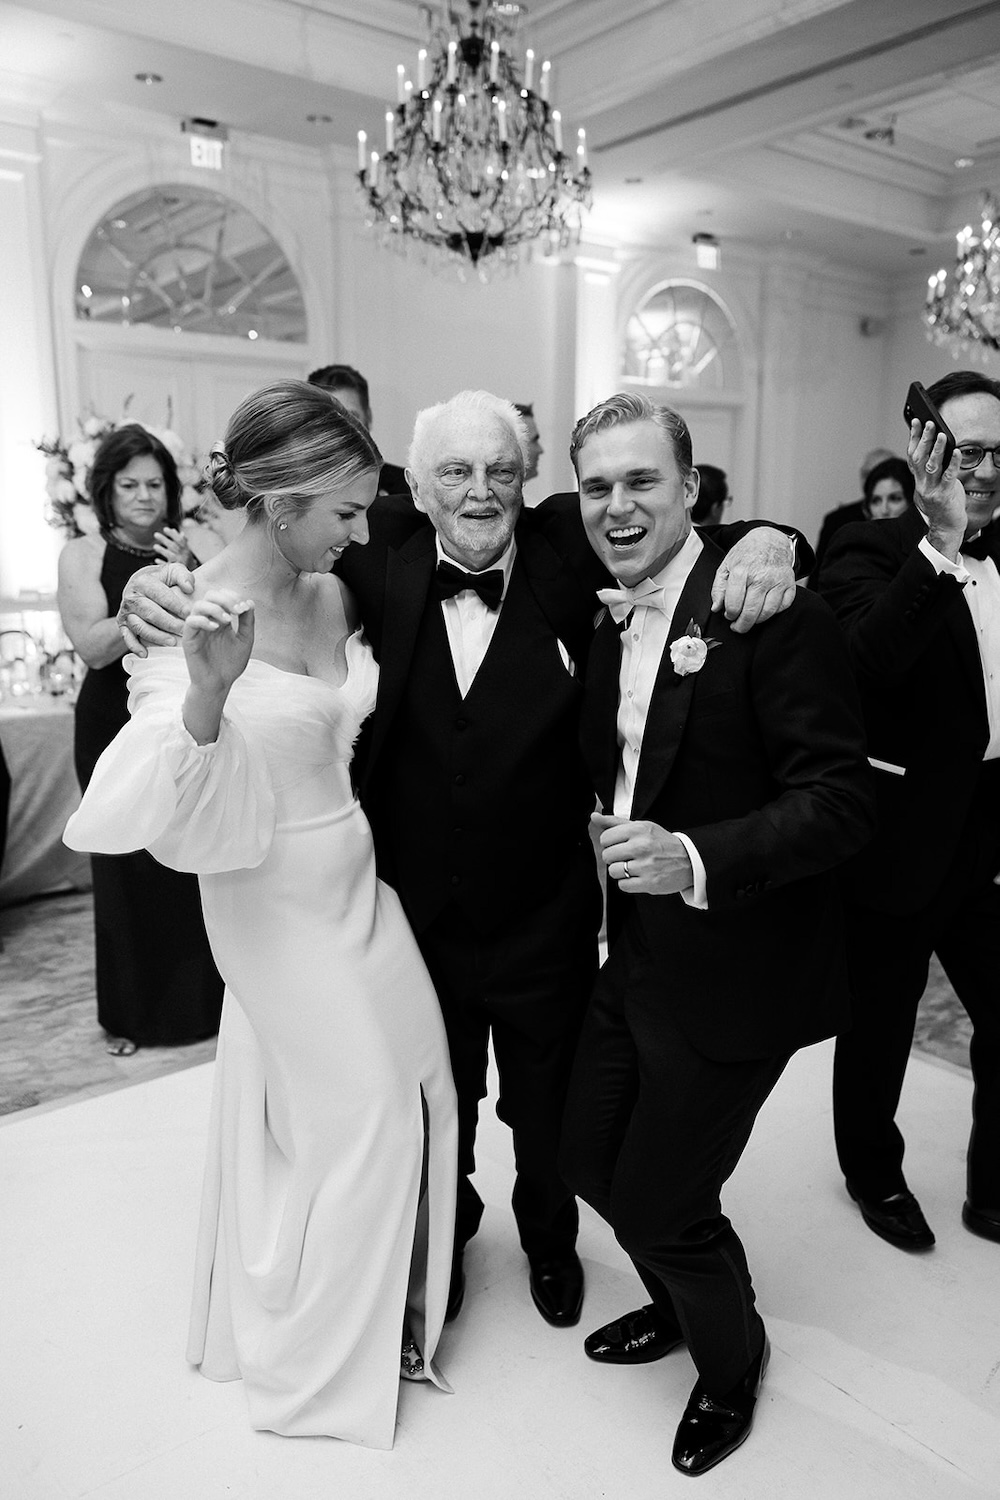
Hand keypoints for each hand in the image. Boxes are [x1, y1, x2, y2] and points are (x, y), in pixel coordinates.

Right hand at [117, 563, 194, 654]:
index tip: (189, 614)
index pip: (160, 595)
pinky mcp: (122, 624)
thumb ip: (182, 575)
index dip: (175, 605)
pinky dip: (134, 646)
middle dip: (168, 623)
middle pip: (150, 612)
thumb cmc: (162, 579)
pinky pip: (126, 637)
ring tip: (172, 642)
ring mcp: (125, 612)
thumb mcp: (172, 571)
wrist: (140, 584)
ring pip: (139, 626)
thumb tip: (188, 588)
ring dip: (156, 636)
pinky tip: (145, 654)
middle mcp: (131, 597)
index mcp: (142, 582)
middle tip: (184, 630)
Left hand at [153, 526, 194, 567]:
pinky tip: (156, 560)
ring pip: (170, 556)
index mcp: (186, 549)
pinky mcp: (175, 571)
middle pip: (173, 546)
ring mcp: (180, 563)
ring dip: (162, 550)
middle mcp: (184, 556)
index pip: (180, 540)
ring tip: (155, 546)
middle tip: (155, 534)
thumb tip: (175, 531)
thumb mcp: (185, 550)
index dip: (172, 534)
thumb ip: (181, 541)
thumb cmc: (185, 560)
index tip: (165, 529)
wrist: (189, 575)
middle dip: (164, 540)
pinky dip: (162, 563)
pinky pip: (167, 566)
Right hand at [182, 588, 254, 697]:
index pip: (222, 596)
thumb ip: (248, 621)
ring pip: (198, 605)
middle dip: (224, 599)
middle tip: (236, 611)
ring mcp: (198, 629)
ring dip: (215, 608)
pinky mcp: (189, 639)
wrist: (219, 684)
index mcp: (221, 619)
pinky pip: (190, 622)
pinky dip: (203, 620)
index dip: (233, 597)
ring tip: (227, 620)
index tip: (244, 609)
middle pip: (209, 595)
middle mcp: (208, 621)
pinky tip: (216, 628)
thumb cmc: (231, 664)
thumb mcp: (245, 640)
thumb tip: (249, 601)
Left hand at [592, 812, 693, 895]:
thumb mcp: (642, 826)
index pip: (605, 838)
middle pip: (607, 856)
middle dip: (614, 858)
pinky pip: (623, 886)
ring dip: (621, 871)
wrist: (689, 860)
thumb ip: (615, 822)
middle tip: (627, 857)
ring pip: (613, 871)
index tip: (620, 845)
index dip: (610, 843)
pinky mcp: (649, 883)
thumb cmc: (661, 842)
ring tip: (633, 867)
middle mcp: (641, 846)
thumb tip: (593, 817)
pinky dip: (628, 883)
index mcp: (638, 830)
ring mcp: (645, 866)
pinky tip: (638, 876)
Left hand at [710, 527, 795, 633]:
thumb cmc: (746, 554)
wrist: (769, 540)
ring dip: (757, 621)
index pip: (734, 604)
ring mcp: (777, 581)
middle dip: (741, 625)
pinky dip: (774, 612)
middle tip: (737, 626)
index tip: (729, 615)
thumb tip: (716, 608)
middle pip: (751, 612)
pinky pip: (783, 607)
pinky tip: (765, 609)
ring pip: (767, 612)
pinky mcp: (789, 584)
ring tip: (750, 619)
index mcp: (741, 571)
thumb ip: (718, 588)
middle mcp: (761, 577)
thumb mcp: (725, 566)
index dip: (729, 615)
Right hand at [907, 419, 964, 559]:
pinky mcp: (944, 496)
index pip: (912, 455)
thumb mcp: (935, 482)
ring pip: (931, 466)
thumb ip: (936, 467)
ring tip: (942, 435)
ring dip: (936, 449)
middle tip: (930, 423)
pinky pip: (948, 477)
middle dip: (924, 439)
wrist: (947, 527)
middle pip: (919, 458)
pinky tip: (957, 452)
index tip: (916, 421)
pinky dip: (953, 464)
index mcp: (918, 479)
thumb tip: (942, 445)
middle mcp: (921, 484)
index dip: (913, 437)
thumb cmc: (944, 502)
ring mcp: (931, 490)